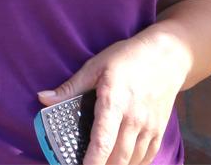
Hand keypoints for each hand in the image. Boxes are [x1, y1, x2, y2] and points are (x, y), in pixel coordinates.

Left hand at [37, 33, 187, 164]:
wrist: (167, 56)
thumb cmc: (128, 58)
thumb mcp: (96, 66)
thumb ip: (70, 87)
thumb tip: (43, 98)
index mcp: (114, 101)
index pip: (103, 140)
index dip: (92, 161)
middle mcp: (134, 118)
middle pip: (118, 158)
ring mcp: (149, 126)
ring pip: (132, 161)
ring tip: (102, 164)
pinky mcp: (159, 130)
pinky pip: (147, 157)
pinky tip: (122, 163)